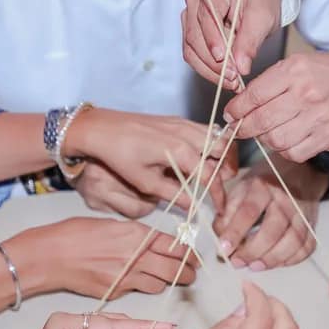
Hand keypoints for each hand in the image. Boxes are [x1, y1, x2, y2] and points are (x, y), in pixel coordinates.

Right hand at [5, 217, 197, 299]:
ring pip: (161, 283)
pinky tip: (150, 284)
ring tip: (177, 280)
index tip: (195, 256)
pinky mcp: (116, 292)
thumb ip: (135, 233)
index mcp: (136, 234)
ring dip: (171, 282)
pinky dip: (148, 287)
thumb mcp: (111, 224)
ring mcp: (126, 276)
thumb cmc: (75, 232)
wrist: (50, 256)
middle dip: (188, 271)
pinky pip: (140, 291)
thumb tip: (152, 240)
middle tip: (194, 273)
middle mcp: (136, 256)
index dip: (188, 252)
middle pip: (174, 267)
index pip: (173, 244)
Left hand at [66, 111, 235, 215]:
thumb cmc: (119, 155)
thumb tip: (193, 208)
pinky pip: (205, 129)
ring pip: (218, 136)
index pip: (211, 176)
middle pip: (225, 150)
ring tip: (211, 172)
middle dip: (227, 169)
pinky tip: (198, 157)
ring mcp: (184, 123)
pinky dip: (210, 143)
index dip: (218, 195)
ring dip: (221, 155)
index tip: (220, 207)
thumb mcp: (145, 182)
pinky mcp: (177, 120)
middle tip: (219, 185)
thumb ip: (173, 194)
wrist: (102, 129)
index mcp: (181, 151)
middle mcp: (188, 134)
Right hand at [182, 0, 283, 88]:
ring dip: (209, 70)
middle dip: (213, 61)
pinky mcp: (192, 33)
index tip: (223, 58)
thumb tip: (241, 66)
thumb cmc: (260, 0)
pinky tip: (225, 79)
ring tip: (231, 82)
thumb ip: (250, 41)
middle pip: (195, 36)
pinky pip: (194, 55)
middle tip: (233, 77)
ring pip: (191, 49)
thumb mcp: (263, 17)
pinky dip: (208, 70)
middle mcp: (196, 1)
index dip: (213, 40)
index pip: (207, 16)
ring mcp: (190, 17)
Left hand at [214, 155, 328, 269]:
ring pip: (292, 242)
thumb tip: (222, 243)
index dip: (235, 232)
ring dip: (271, 259)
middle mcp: (286, 198)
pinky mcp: (312, 224)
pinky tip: (275, 261)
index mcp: (264, 185)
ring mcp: (302, 212)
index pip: (249, 211)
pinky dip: (290, 260)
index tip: (224, 248)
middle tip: (237, 262)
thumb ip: (228, 214)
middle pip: (272, 230)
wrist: (299, 172)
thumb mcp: (241, 188)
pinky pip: (306, 248)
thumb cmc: (266, 183)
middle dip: (252, 251)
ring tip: (254, 266)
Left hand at [224, 49, 328, 161]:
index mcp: (295, 72)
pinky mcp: (328, 137)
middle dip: (244, 128)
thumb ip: (269, 82)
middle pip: (262, 120)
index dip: (237, 108)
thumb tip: (241, 104)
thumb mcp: (296, 63)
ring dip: (264, 139)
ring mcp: (319, 118)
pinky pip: (295, 153)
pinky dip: (284, 149)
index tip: (231, 114)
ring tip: (265, 132)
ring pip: (276, 140)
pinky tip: (285, 139)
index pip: (255, 95)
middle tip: (239, 128)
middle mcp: (307, 95)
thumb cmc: (328, 72)